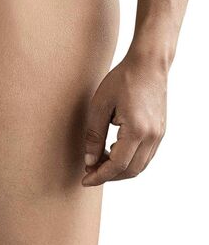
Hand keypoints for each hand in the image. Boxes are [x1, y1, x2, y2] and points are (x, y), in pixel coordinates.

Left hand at [82, 52, 166, 184]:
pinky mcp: (160, 131)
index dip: (99, 175)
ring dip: (119, 169)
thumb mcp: (100, 104)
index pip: (117, 165)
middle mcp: (152, 137)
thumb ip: (94, 134)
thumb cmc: (122, 79)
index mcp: (136, 131)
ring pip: (140, 165)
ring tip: (98, 162)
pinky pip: (145, 155)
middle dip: (108, 175)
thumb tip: (89, 160)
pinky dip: (129, 160)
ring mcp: (159, 135)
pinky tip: (113, 152)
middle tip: (88, 171)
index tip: (85, 179)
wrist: (148, 64)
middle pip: (130, 170)